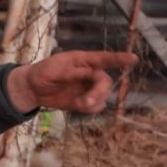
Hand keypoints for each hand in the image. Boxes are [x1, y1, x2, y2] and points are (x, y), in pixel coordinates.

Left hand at [5, 50, 138, 113]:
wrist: (32, 89)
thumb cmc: (42, 72)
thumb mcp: (53, 68)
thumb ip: (71, 71)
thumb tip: (89, 73)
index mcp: (83, 60)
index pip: (104, 58)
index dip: (119, 59)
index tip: (133, 58)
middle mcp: (89, 73)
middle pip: (105, 82)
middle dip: (99, 92)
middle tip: (86, 102)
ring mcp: (88, 87)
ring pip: (103, 95)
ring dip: (94, 101)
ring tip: (78, 104)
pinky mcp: (84, 100)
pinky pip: (96, 106)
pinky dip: (91, 108)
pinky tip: (79, 106)